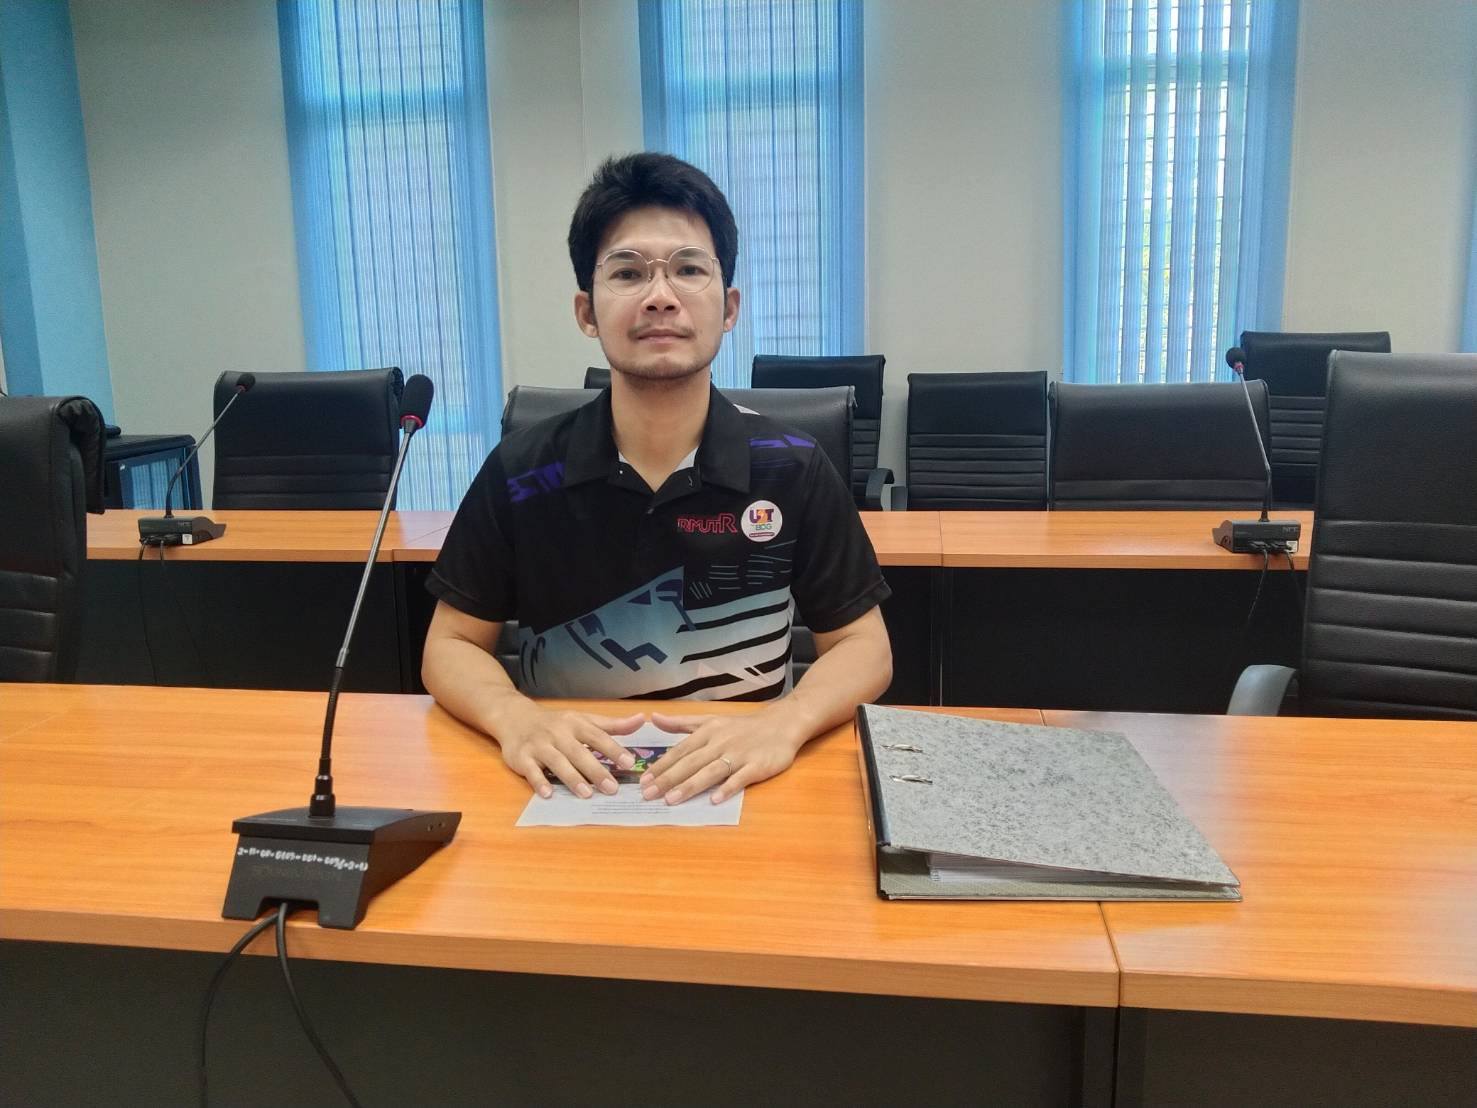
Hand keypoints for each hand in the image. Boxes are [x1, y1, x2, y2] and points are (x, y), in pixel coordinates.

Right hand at [494, 704, 645, 798]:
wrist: (515, 717)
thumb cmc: (557, 723)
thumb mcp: (584, 720)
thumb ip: (613, 725)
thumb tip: (642, 720)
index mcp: (576, 724)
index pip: (597, 736)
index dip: (613, 749)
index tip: (629, 763)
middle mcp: (558, 733)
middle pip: (579, 752)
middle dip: (595, 770)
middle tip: (612, 788)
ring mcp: (539, 745)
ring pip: (557, 762)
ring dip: (571, 778)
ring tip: (587, 794)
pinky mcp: (522, 757)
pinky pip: (531, 770)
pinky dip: (539, 782)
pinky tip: (548, 794)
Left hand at [641, 710, 805, 804]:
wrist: (781, 724)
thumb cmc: (742, 727)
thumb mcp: (710, 720)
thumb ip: (681, 723)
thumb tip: (653, 719)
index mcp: (708, 732)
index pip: (680, 750)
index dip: (661, 765)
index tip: (643, 780)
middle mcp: (720, 742)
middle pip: (691, 762)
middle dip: (668, 779)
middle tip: (649, 794)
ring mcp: (739, 754)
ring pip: (711, 771)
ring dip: (690, 786)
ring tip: (672, 800)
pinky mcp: (757, 765)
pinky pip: (740, 778)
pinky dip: (727, 788)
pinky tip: (715, 800)